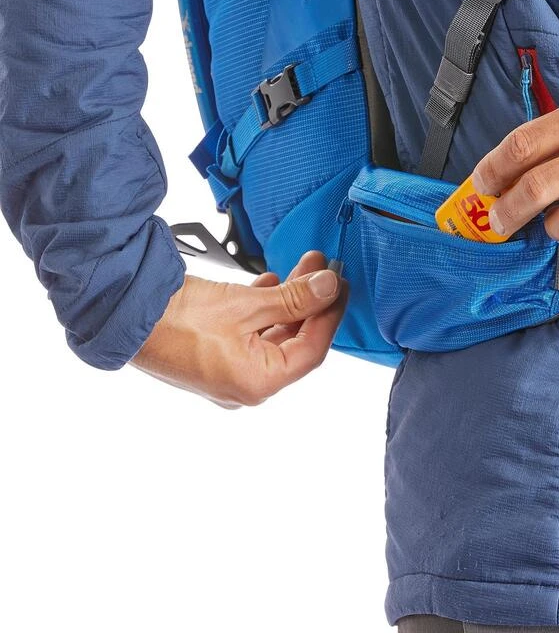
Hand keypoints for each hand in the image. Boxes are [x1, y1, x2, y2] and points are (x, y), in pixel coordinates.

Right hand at [132, 251, 346, 407]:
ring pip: (274, 336)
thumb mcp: (245, 304)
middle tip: (324, 269)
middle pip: (294, 342)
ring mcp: (229, 373)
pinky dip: (266, 311)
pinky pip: (252, 336)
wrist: (122, 315)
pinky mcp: (215, 357)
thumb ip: (293, 298)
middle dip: (311, 302)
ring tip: (301, 267)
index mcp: (257, 382)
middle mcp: (246, 385)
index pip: (312, 349)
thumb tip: (328, 286)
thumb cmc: (177, 318)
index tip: (342, 285)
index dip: (331, 314)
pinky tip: (271, 284)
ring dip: (289, 302)